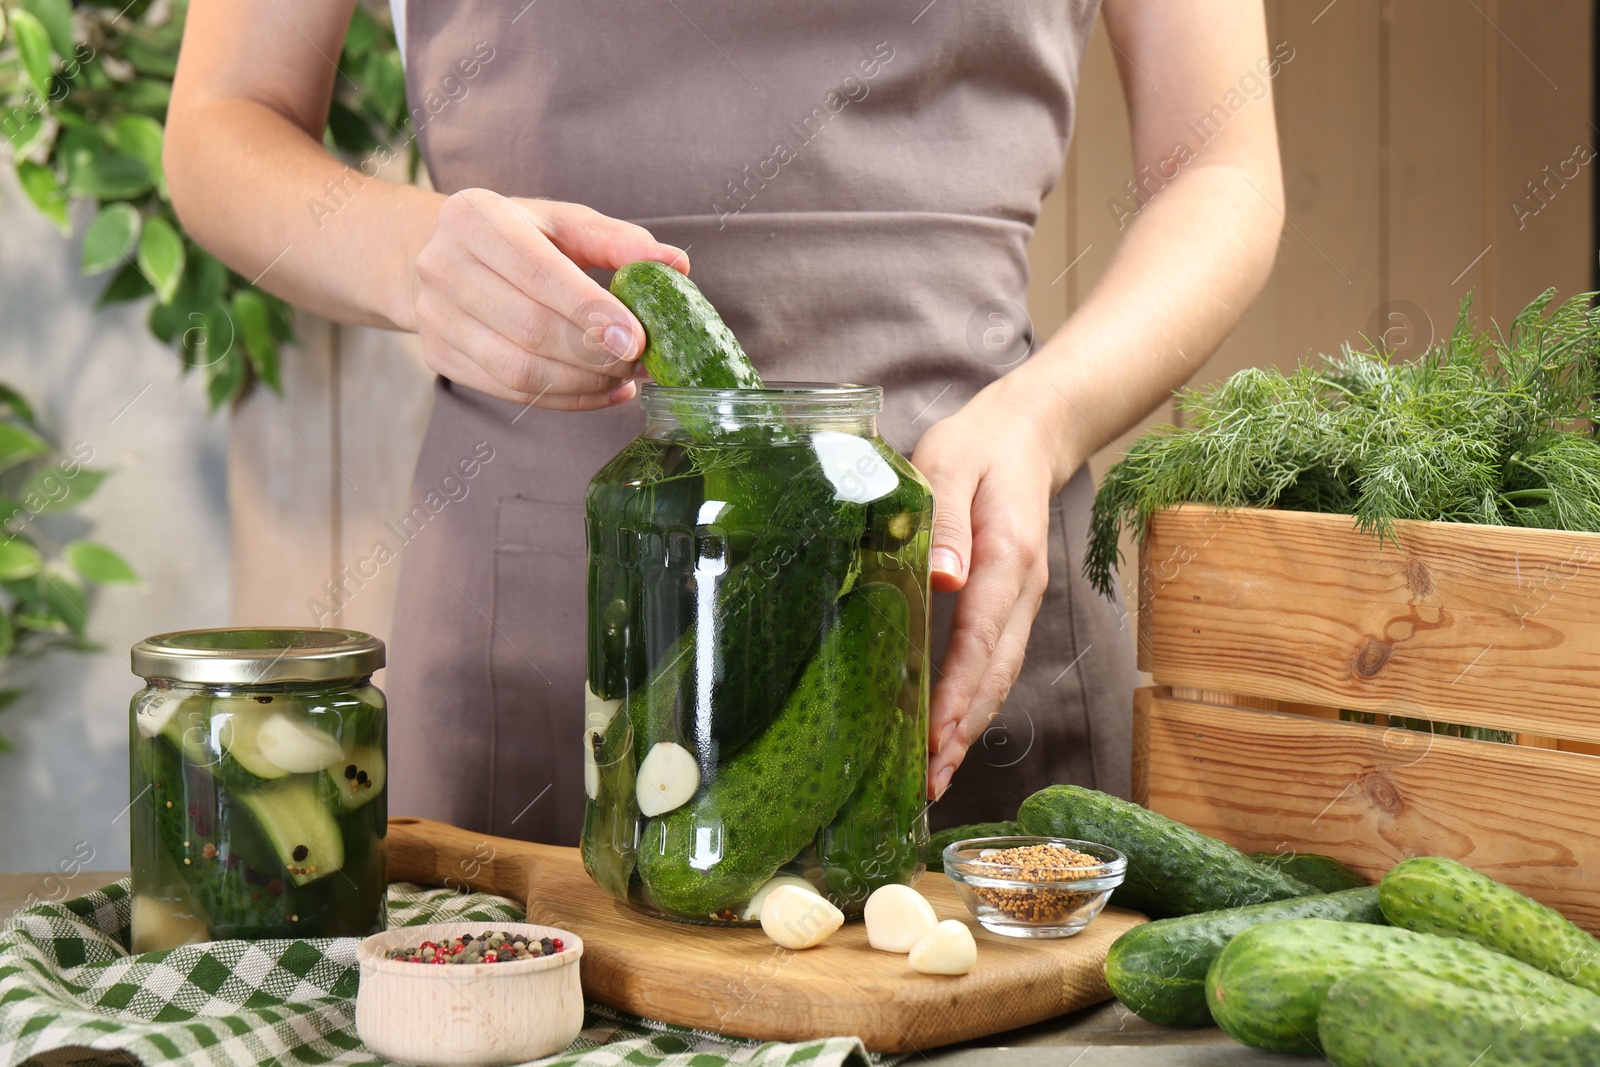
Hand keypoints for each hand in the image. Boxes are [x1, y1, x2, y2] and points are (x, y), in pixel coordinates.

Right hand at [412, 190, 687, 409]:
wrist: (441, 254)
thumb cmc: (517, 235)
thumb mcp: (562, 221)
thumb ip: (617, 241)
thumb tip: (677, 264)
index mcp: (475, 218)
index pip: (538, 272)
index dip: (590, 311)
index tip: (636, 339)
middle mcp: (443, 266)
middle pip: (529, 329)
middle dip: (593, 355)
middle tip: (639, 362)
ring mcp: (434, 316)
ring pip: (518, 370)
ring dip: (583, 384)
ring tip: (625, 379)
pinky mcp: (439, 356)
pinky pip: (512, 393)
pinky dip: (567, 399)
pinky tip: (604, 391)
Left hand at [912, 388, 1063, 799]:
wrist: (1026, 433)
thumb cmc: (976, 447)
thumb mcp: (949, 465)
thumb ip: (947, 522)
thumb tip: (943, 579)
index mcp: (1006, 556)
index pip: (981, 636)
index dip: (959, 691)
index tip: (936, 736)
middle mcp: (1021, 587)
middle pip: (997, 672)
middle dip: (965, 730)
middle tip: (931, 780)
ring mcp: (1021, 599)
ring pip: (1001, 674)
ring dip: (971, 726)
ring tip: (936, 774)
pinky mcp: (1011, 603)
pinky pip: (996, 660)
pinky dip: (976, 701)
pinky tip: (948, 729)